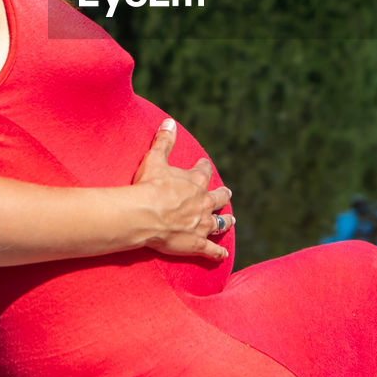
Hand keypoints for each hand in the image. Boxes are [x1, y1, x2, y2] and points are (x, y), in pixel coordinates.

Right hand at [131, 118, 233, 259]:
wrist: (145, 214)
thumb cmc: (149, 186)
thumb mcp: (155, 159)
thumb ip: (164, 141)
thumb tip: (169, 121)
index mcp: (195, 182)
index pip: (204, 171)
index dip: (204, 168)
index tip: (204, 165)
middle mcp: (204, 203)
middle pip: (219, 198)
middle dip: (223, 196)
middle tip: (227, 194)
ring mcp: (202, 224)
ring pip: (220, 223)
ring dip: (226, 221)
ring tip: (231, 220)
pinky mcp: (197, 244)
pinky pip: (211, 250)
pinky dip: (218, 253)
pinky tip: (223, 255)